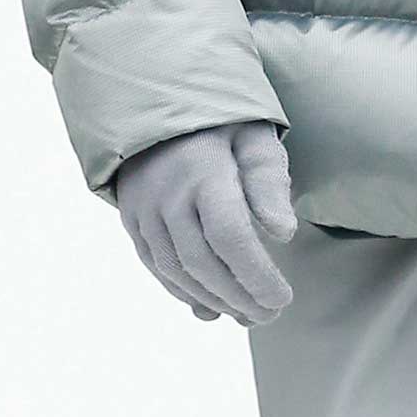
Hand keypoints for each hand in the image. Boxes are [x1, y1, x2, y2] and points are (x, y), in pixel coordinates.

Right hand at [114, 121, 296, 326]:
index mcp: (203, 171)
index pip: (230, 236)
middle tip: (270, 314)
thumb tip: (283, 232)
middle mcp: (167, 194)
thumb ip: (268, 181)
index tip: (282, 299)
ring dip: (213, 300)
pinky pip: (155, 265)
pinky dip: (183, 291)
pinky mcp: (133, 219)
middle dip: (239, 297)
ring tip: (247, 315)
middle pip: (203, 262)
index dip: (256, 275)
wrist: (155, 101)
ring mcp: (144, 209)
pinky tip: (210, 307)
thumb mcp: (253, 136)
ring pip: (176, 270)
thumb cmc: (219, 120)